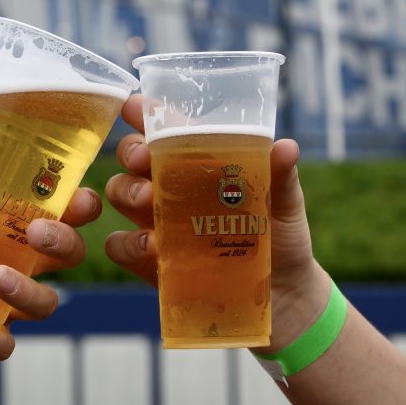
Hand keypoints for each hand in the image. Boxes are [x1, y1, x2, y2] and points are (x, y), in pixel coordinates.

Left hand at [0, 145, 99, 368]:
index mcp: (3, 222)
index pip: (58, 210)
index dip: (79, 205)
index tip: (76, 197)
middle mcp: (12, 260)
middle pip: (69, 254)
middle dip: (64, 242)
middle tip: (36, 233)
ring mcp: (1, 304)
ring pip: (45, 303)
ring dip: (28, 291)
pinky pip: (3, 345)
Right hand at [102, 95, 329, 350]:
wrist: (283, 299)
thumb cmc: (282, 238)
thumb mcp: (284, 204)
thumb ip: (280, 176)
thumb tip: (287, 147)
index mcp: (199, 163)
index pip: (165, 127)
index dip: (145, 112)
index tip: (134, 105)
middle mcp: (171, 187)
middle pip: (132, 155)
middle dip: (131, 151)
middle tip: (143, 160)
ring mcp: (157, 223)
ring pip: (119, 193)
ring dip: (126, 191)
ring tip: (149, 202)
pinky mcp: (150, 262)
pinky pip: (118, 245)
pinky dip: (126, 243)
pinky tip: (150, 247)